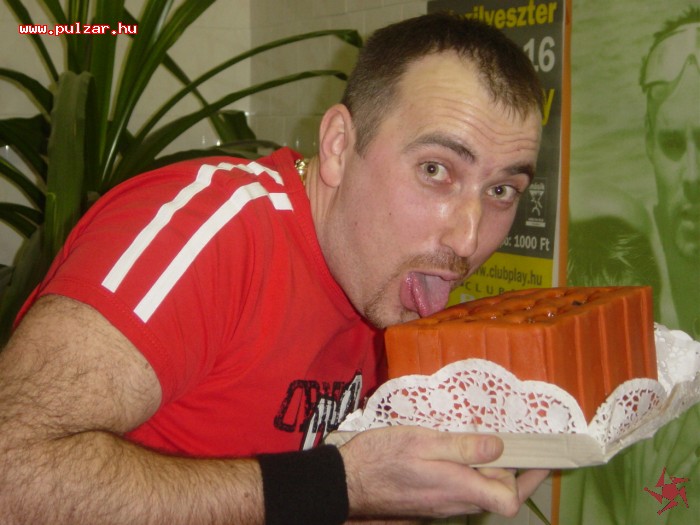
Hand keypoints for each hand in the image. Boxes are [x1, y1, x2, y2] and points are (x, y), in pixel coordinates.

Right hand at [339, 426, 548, 519]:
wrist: (346, 481)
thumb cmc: (382, 458)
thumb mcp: (423, 442)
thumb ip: (463, 446)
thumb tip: (500, 447)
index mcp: (457, 486)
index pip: (508, 500)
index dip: (529, 480)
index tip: (541, 456)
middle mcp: (455, 501)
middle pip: (499, 496)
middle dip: (518, 473)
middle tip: (528, 447)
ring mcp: (442, 504)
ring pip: (482, 493)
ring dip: (496, 472)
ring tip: (501, 444)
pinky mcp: (431, 501)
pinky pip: (464, 490)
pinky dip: (475, 473)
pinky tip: (467, 452)